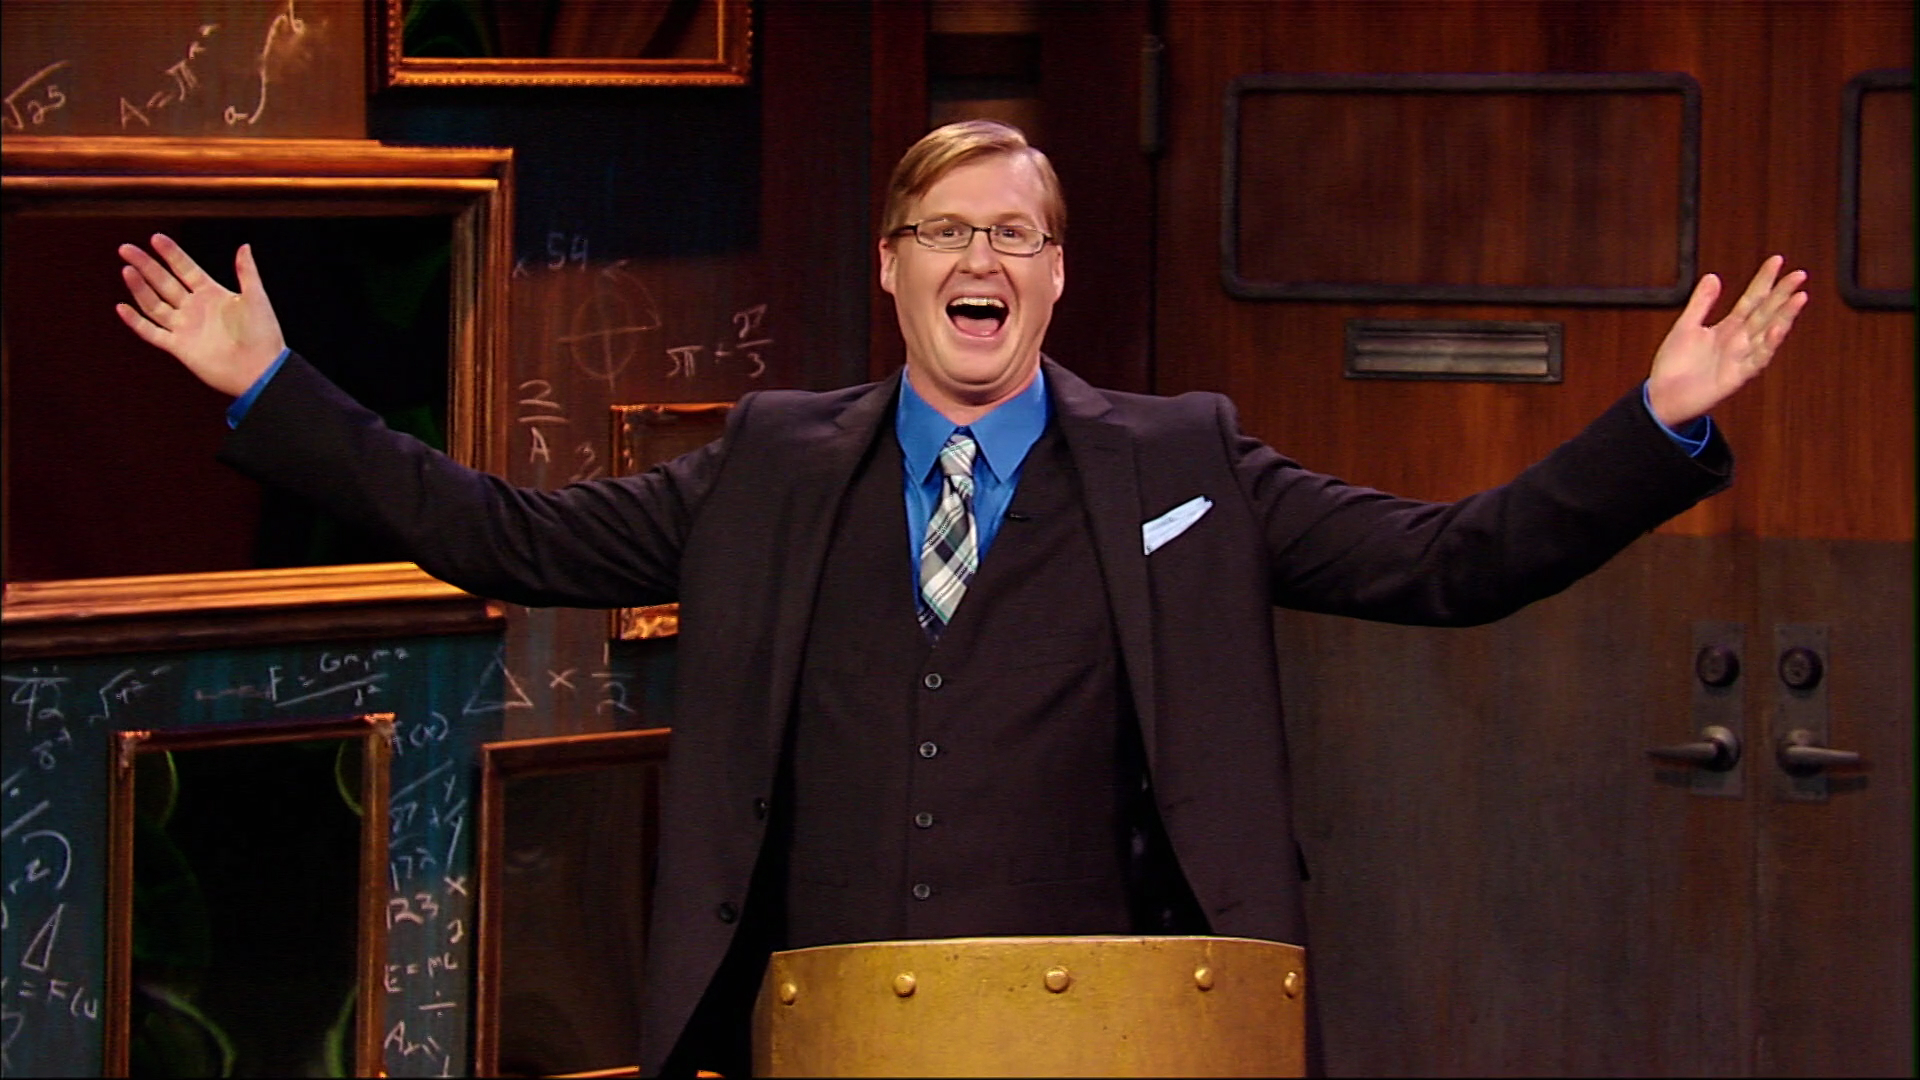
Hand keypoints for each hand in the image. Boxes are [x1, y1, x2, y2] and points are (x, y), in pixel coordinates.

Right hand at [115, 233, 286, 397]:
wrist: (261, 369)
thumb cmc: (263, 334)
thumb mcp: (256, 298)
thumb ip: (247, 272)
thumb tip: (245, 246)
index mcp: (212, 294)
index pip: (185, 269)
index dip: (171, 254)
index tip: (155, 238)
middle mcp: (195, 308)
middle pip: (164, 282)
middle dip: (146, 265)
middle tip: (126, 249)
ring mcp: (185, 327)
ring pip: (154, 303)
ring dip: (139, 287)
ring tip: (127, 270)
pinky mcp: (179, 347)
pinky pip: (152, 332)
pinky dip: (136, 321)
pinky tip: (122, 307)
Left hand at [1645, 255, 1807, 427]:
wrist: (1662, 398)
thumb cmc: (1674, 365)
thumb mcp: (1685, 327)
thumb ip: (1701, 303)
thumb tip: (1713, 276)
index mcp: (1728, 328)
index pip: (1752, 299)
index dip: (1764, 280)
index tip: (1777, 260)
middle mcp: (1739, 341)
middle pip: (1765, 312)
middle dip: (1782, 294)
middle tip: (1800, 274)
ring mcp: (1740, 358)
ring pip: (1767, 333)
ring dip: (1784, 316)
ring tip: (1799, 297)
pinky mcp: (1736, 376)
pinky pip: (1756, 360)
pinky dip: (1767, 345)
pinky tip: (1777, 329)